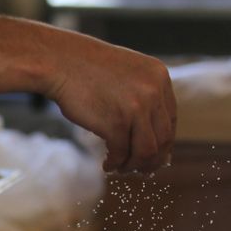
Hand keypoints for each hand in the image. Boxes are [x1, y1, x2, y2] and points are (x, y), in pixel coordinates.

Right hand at [45, 33, 176, 173]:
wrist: (60, 61)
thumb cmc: (88, 68)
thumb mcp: (128, 73)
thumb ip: (145, 95)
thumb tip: (153, 135)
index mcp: (159, 77)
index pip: (170, 120)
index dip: (163, 141)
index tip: (154, 154)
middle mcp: (153, 92)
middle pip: (162, 138)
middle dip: (152, 159)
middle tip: (142, 169)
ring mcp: (136, 107)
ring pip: (146, 150)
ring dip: (135, 164)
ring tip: (123, 168)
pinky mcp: (115, 123)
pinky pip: (122, 153)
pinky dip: (116, 163)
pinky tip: (107, 164)